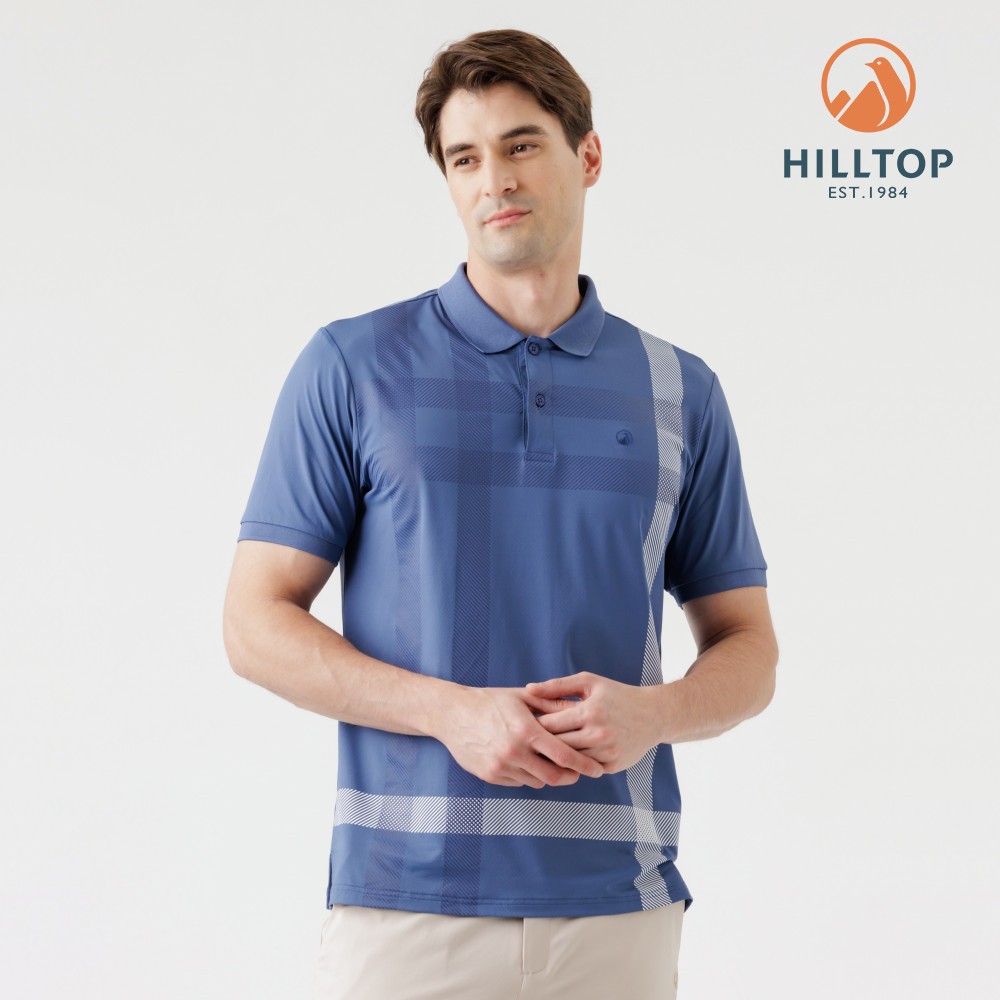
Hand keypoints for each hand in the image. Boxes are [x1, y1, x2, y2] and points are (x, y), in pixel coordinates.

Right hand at [435, 685, 604, 788]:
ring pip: (537, 782)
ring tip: (554, 765)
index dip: (584, 764)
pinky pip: (519, 782)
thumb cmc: (489, 701)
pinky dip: (529, 776)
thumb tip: (580, 709)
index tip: (597, 769)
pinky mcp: (490, 776)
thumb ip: (551, 704)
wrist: (452, 714)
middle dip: (571, 776)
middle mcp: (513, 752)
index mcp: (525, 730)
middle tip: (579, 772)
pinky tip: (529, 763)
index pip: (563, 755)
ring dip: (548, 776)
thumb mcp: (521, 697)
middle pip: (553, 776)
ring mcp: (500, 766)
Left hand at [525, 672, 662, 773]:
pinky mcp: (612, 766)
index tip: (522, 725)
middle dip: (539, 744)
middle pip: (556, 745)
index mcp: (589, 711)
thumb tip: (528, 689)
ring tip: (539, 752)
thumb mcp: (589, 682)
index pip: (549, 725)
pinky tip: (562, 759)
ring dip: (554, 757)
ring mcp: (606, 752)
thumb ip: (557, 686)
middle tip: (524, 742)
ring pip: (569, 760)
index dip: (533, 726)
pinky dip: (573, 764)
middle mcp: (598, 734)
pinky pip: (584, 768)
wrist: (653, 715)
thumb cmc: (617, 694)